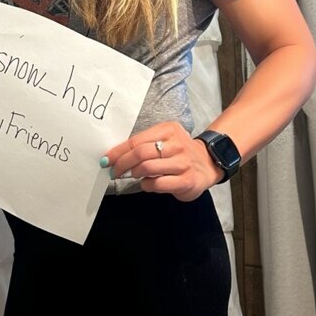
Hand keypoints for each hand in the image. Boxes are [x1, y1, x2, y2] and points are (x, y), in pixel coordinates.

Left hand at [103, 120, 222, 201]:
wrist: (208, 163)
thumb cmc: (179, 152)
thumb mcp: (165, 139)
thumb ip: (144, 144)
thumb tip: (116, 155)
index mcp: (168, 130)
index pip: (136, 140)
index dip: (118, 152)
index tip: (107, 159)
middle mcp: (176, 144)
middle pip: (140, 154)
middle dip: (122, 164)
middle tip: (114, 171)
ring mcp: (182, 162)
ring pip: (147, 168)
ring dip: (135, 174)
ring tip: (135, 175)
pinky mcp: (186, 180)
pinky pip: (158, 184)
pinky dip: (147, 185)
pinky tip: (148, 183)